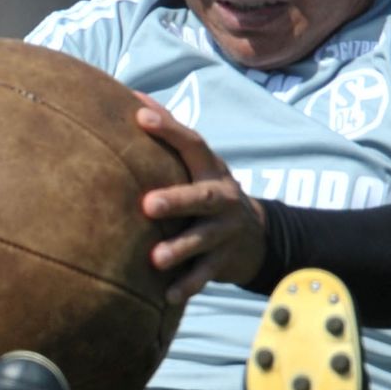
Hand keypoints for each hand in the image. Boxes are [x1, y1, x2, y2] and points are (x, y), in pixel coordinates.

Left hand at [134, 95, 265, 303]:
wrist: (260, 237)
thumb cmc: (209, 191)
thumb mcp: (198, 164)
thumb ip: (169, 133)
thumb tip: (131, 93)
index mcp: (210, 170)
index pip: (193, 144)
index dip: (169, 129)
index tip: (140, 117)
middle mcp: (222, 198)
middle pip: (203, 197)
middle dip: (177, 199)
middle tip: (148, 205)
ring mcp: (225, 232)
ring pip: (204, 240)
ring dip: (180, 249)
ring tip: (155, 259)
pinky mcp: (225, 262)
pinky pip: (206, 275)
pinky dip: (188, 285)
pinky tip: (167, 295)